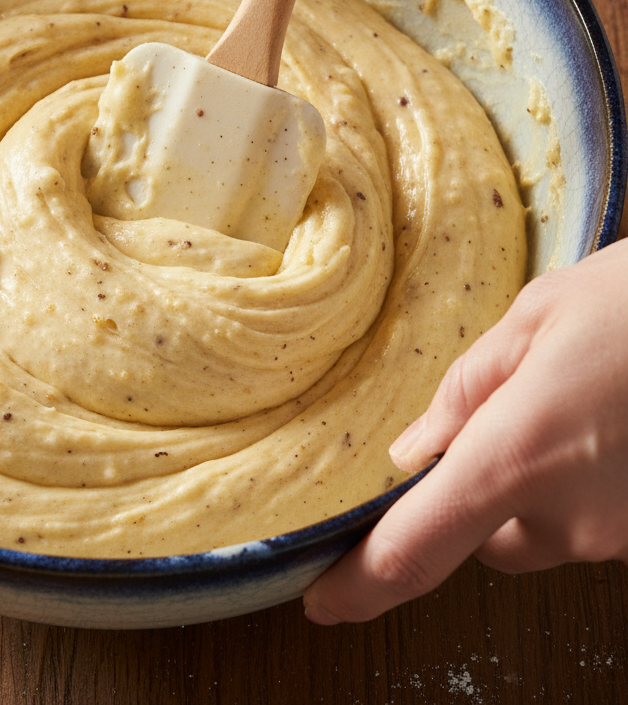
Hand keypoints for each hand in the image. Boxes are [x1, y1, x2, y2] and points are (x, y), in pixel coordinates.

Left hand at [303, 240, 627, 623]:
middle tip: (503, 416)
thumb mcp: (536, 318)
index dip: (360, 586)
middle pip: (483, 535)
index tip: (323, 602)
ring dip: (536, 487)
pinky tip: (605, 424)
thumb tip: (412, 452)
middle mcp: (569, 516)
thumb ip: (465, 392)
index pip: (414, 548)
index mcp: (515, 456)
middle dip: (477, 490)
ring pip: (543, 530)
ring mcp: (620, 534)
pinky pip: (593, 523)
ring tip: (569, 408)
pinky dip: (584, 487)